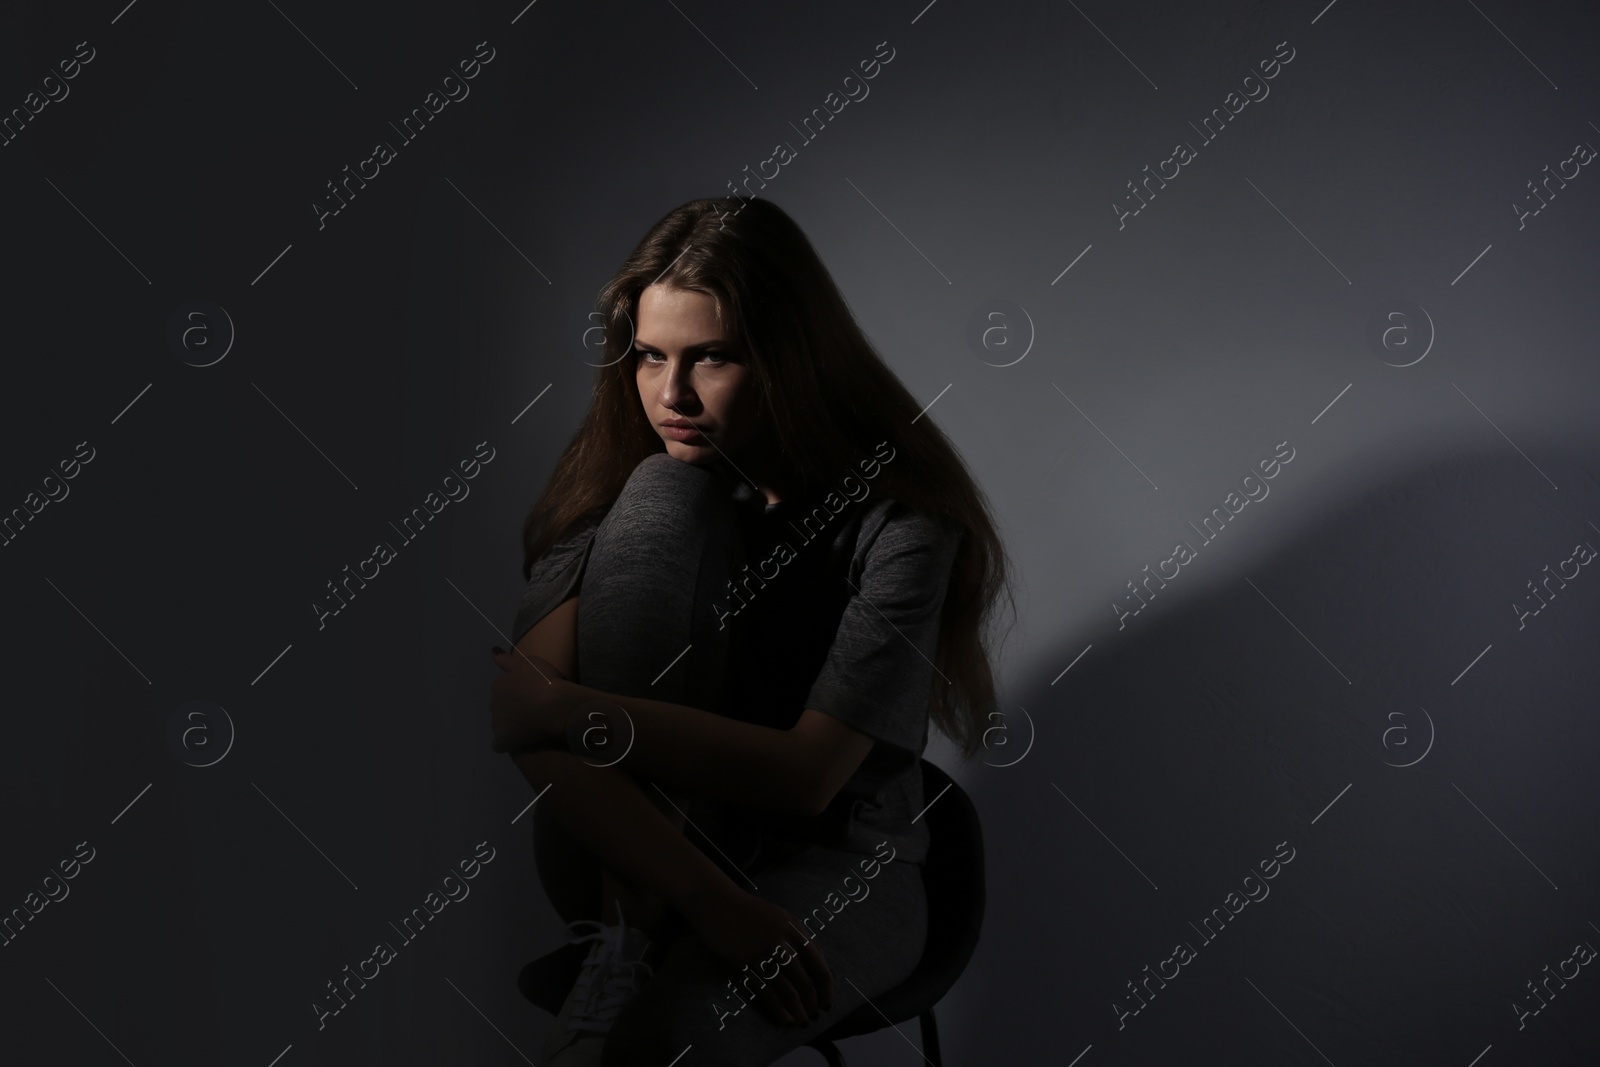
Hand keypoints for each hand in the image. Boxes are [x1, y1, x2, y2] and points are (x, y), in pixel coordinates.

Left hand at [488, 647, 578, 752]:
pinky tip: (522, 741)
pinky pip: (500, 744)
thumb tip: (492, 651)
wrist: (556, 707)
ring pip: (500, 725)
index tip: (533, 695)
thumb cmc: (546, 682)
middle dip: (512, 709)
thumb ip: (509, 660)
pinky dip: (508, 742)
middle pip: (501, 707)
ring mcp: (496, 723)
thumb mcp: (530, 663)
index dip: (519, 693)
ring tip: (531, 726)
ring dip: (511, 726)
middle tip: (534, 710)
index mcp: (498, 685)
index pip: (503, 690)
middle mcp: (493, 703)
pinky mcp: (502, 740)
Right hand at [681, 883, 834, 1026]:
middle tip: (813, 1017)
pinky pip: (768, 993)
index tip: (826, 1003)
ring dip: (798, 1011)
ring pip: (790, 992)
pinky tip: (783, 1019)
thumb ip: (799, 936)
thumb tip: (820, 962)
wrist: (716, 901)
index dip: (826, 989)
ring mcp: (766, 953)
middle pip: (807, 982)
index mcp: (797, 929)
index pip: (821, 965)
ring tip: (801, 1022)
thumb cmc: (748, 911)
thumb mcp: (780, 917)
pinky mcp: (747, 963)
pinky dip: (778, 1010)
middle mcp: (785, 941)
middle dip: (813, 1004)